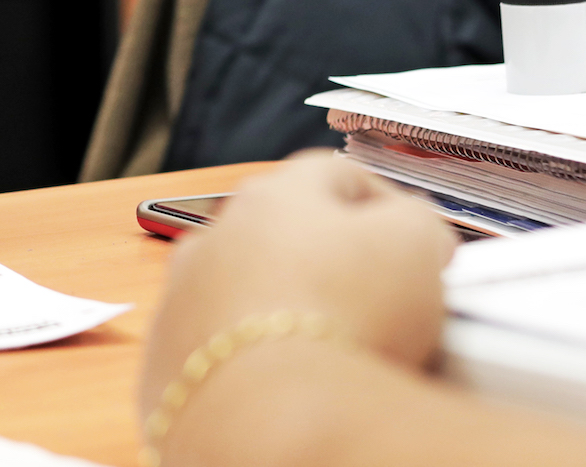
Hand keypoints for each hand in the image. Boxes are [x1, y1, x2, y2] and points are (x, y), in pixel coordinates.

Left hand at [138, 154, 452, 424]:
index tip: (412, 239)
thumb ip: (416, 220)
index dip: (382, 203)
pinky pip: (218, 348)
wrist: (274, 410)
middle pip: (280, 230)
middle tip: (373, 294)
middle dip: (326, 255)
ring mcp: (184, 296)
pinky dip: (250, 358)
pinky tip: (285, 378)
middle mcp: (215, 235)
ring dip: (280, 304)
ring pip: (242, 287)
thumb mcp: (415, 244)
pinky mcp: (169, 359)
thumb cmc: (346, 314)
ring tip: (328, 344)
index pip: (333, 175)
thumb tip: (412, 227)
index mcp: (273, 195)